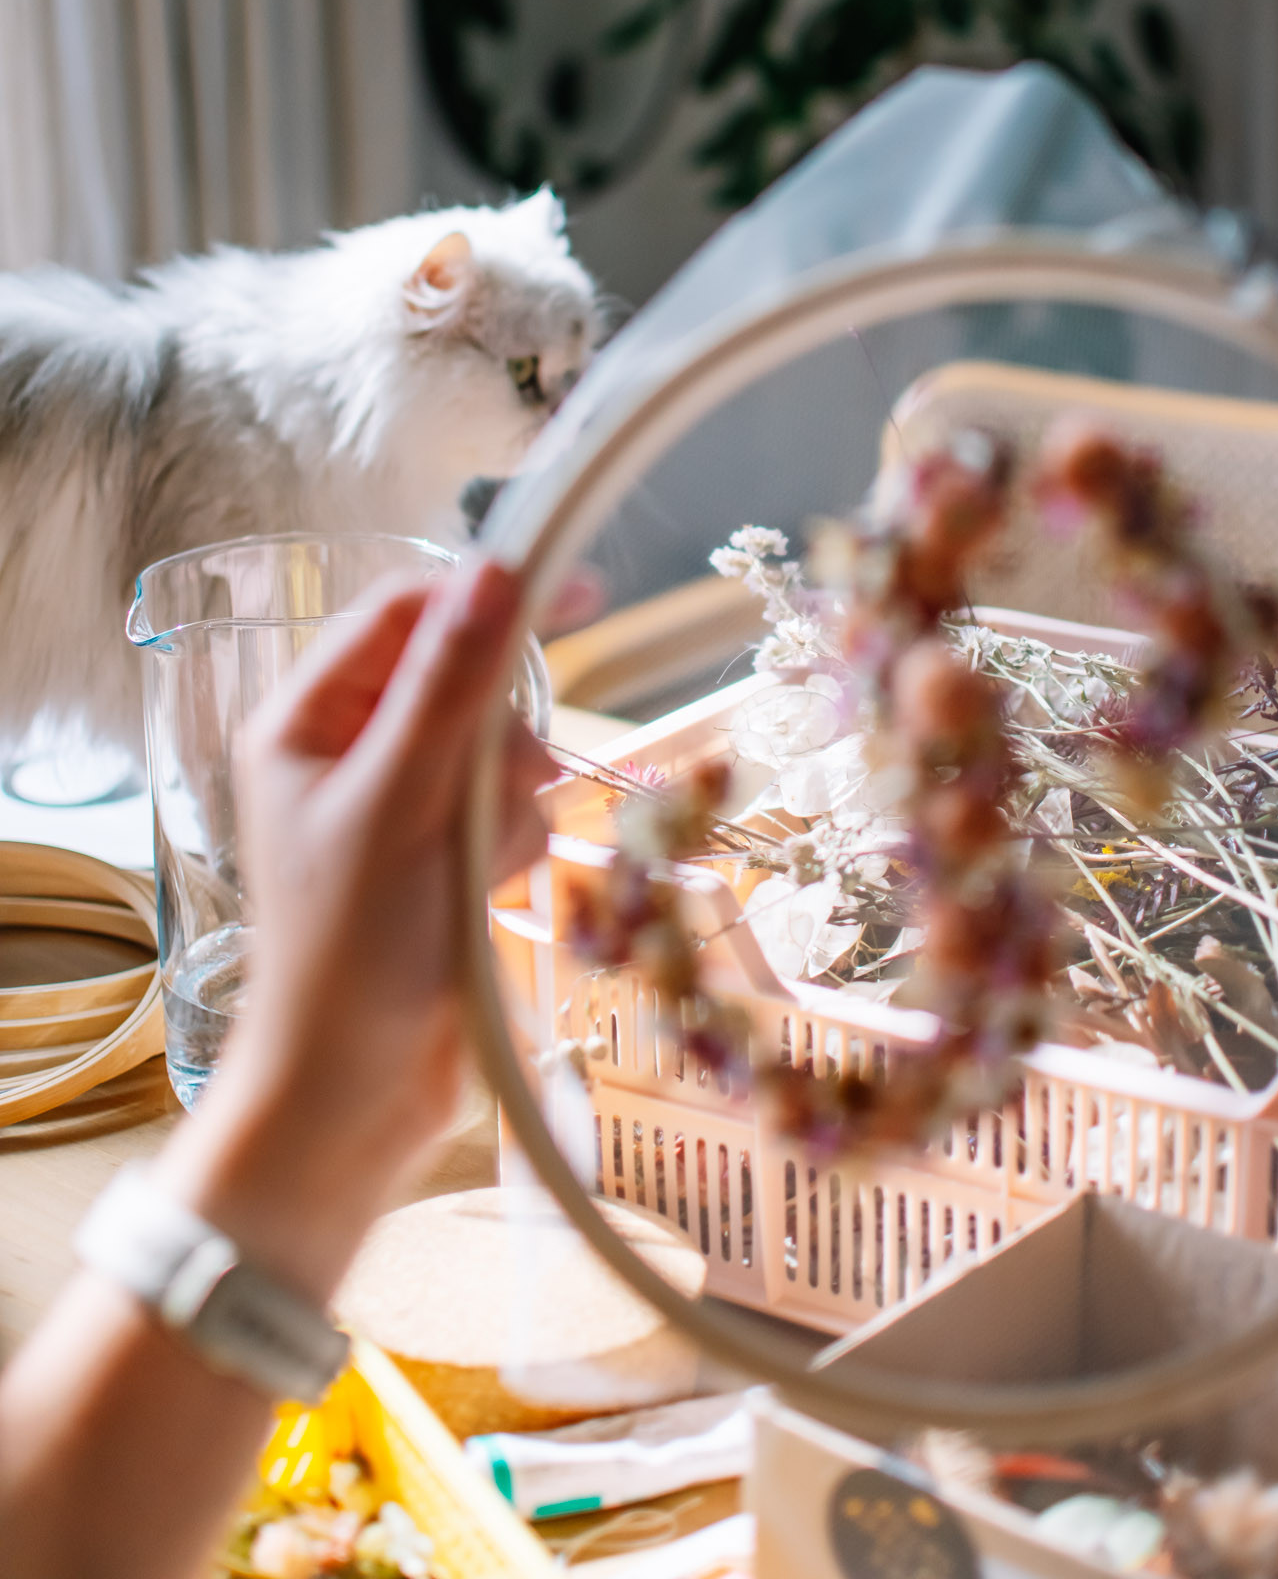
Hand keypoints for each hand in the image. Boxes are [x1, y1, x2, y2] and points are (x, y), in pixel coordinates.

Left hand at [156, 561, 555, 1297]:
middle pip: (468, 683)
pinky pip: (508, 811)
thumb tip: (494, 568)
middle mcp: (349, 753)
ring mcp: (399, 807)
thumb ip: (450, 685)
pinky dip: (513, 848)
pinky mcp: (441, 857)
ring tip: (477, 872)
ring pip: (499, 751)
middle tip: (491, 800)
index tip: (580, 589)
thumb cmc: (351, 956)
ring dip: (508, 807)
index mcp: (307, 722)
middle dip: (497, 742)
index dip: (488, 594)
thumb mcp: (401, 806)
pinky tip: (488, 898)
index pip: (406, 614)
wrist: (355, 1099)